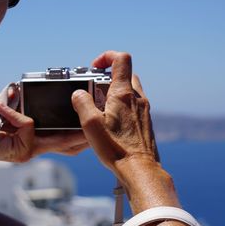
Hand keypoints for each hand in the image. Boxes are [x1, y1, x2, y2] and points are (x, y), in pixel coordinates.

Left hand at [0, 94, 87, 163]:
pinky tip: (3, 111)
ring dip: (74, 131)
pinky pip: (29, 126)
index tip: (87, 123)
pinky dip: (17, 115)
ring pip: (60, 141)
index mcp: (33, 136)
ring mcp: (30, 149)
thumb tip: (28, 88)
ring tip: (88, 124)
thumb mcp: (4, 105)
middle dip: (84, 136)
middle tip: (99, 127)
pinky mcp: (23, 149)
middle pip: (67, 144)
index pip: (60, 137)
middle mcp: (35, 145)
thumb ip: (19, 100)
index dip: (75, 132)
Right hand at [72, 51, 158, 183]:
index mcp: (124, 94)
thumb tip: (78, 93)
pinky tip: (114, 123)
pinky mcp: (146, 122)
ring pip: (131, 90)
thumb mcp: (90, 124)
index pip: (121, 59)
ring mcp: (144, 110)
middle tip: (96, 91)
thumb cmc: (117, 149)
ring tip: (103, 109)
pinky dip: (124, 106)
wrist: (140, 169)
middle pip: (126, 74)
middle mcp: (138, 99)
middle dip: (110, 77)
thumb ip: (82, 103)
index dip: (107, 57)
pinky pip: (135, 106)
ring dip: (117, 92)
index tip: (95, 67)